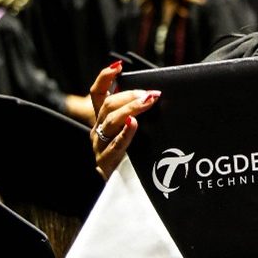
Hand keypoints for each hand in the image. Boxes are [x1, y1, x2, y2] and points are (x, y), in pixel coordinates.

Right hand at [89, 62, 161, 179]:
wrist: (125, 192)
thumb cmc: (134, 157)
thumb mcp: (135, 132)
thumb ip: (140, 115)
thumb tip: (159, 95)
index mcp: (103, 120)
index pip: (97, 94)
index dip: (105, 78)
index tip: (118, 65)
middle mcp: (98, 131)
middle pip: (108, 106)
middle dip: (128, 96)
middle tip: (150, 93)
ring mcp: (99, 147)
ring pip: (110, 122)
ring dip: (130, 109)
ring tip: (146, 101)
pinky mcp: (106, 163)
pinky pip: (114, 146)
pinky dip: (125, 134)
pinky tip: (134, 124)